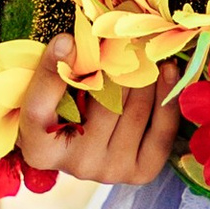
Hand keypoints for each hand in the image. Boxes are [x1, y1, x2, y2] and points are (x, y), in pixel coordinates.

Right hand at [17, 41, 184, 186]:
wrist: (85, 142)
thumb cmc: (61, 109)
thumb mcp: (47, 90)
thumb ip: (55, 69)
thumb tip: (68, 42)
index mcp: (39, 149)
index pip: (39, 109)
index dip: (53, 72)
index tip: (66, 40)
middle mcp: (76, 166)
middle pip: (100, 106)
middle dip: (116, 65)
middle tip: (128, 35)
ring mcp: (109, 172)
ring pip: (135, 112)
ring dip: (146, 76)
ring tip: (149, 49)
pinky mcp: (139, 173)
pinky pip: (161, 133)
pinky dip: (167, 98)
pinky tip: (169, 71)